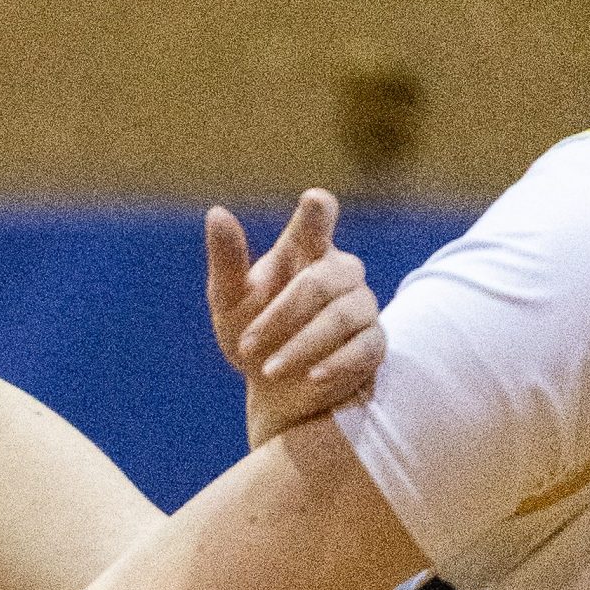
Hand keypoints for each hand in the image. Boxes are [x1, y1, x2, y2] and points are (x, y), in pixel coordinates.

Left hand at [205, 189, 385, 447]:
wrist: (273, 390)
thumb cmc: (251, 333)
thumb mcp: (228, 300)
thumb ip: (226, 259)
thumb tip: (216, 212)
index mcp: (303, 251)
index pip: (317, 220)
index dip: (318, 211)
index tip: (312, 200)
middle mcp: (338, 272)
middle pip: (323, 279)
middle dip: (282, 313)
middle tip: (247, 344)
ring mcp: (360, 307)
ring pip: (345, 315)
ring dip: (303, 344)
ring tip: (268, 370)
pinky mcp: (373, 343)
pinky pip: (366, 347)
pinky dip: (337, 363)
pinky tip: (313, 376)